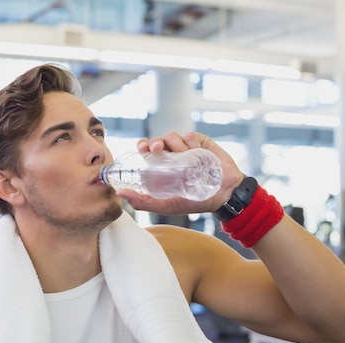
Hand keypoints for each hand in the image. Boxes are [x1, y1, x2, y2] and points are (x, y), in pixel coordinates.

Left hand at [116, 131, 244, 214]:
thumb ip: (143, 202)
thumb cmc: (195, 201)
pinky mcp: (200, 142)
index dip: (143, 146)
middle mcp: (171, 155)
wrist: (224, 195)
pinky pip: (189, 135)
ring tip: (186, 160)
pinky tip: (197, 154)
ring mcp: (186, 148)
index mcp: (161, 167)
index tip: (142, 148)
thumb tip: (120, 193)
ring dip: (176, 146)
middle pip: (157, 140)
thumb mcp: (167, 205)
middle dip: (155, 141)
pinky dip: (191, 143)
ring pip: (172, 136)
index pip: (147, 151)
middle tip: (157, 148)